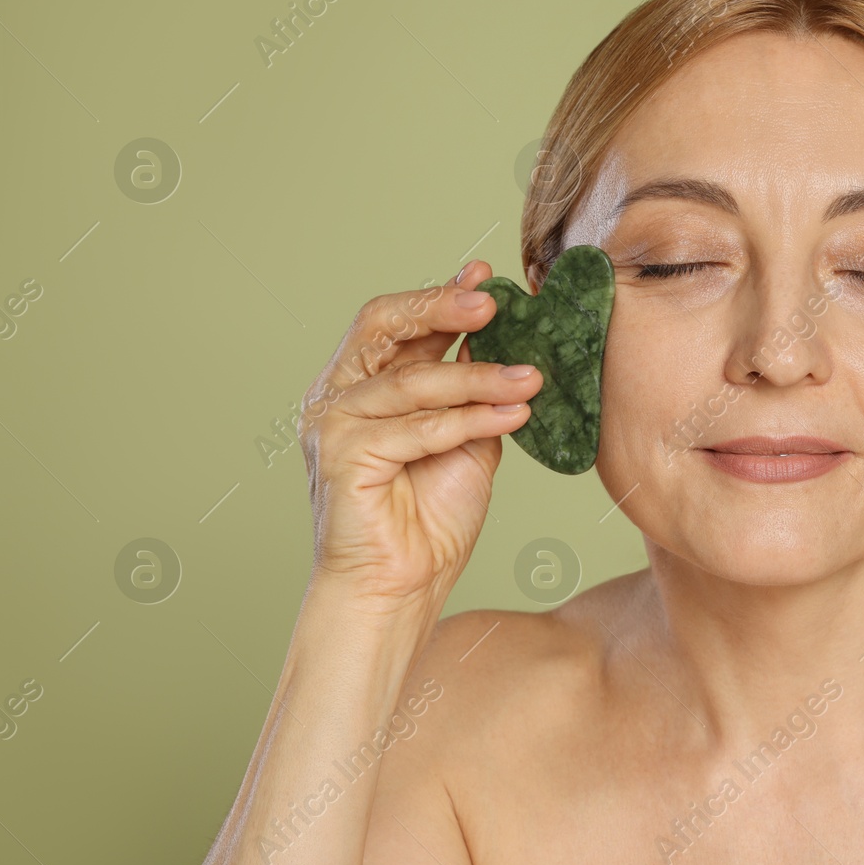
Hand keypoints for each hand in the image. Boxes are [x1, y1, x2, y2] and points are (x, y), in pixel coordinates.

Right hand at [297, 261, 540, 612]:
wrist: (400, 588)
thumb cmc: (429, 518)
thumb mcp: (465, 437)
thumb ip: (472, 392)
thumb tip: (506, 341)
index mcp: (362, 385)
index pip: (396, 322)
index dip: (439, 295)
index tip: (486, 276)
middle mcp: (337, 396)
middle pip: (385, 328)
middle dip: (442, 307)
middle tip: (495, 302)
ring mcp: (332, 424)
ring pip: (414, 383)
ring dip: (479, 377)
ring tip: (531, 377)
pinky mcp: (342, 456)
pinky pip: (417, 428)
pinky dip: (469, 420)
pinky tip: (514, 415)